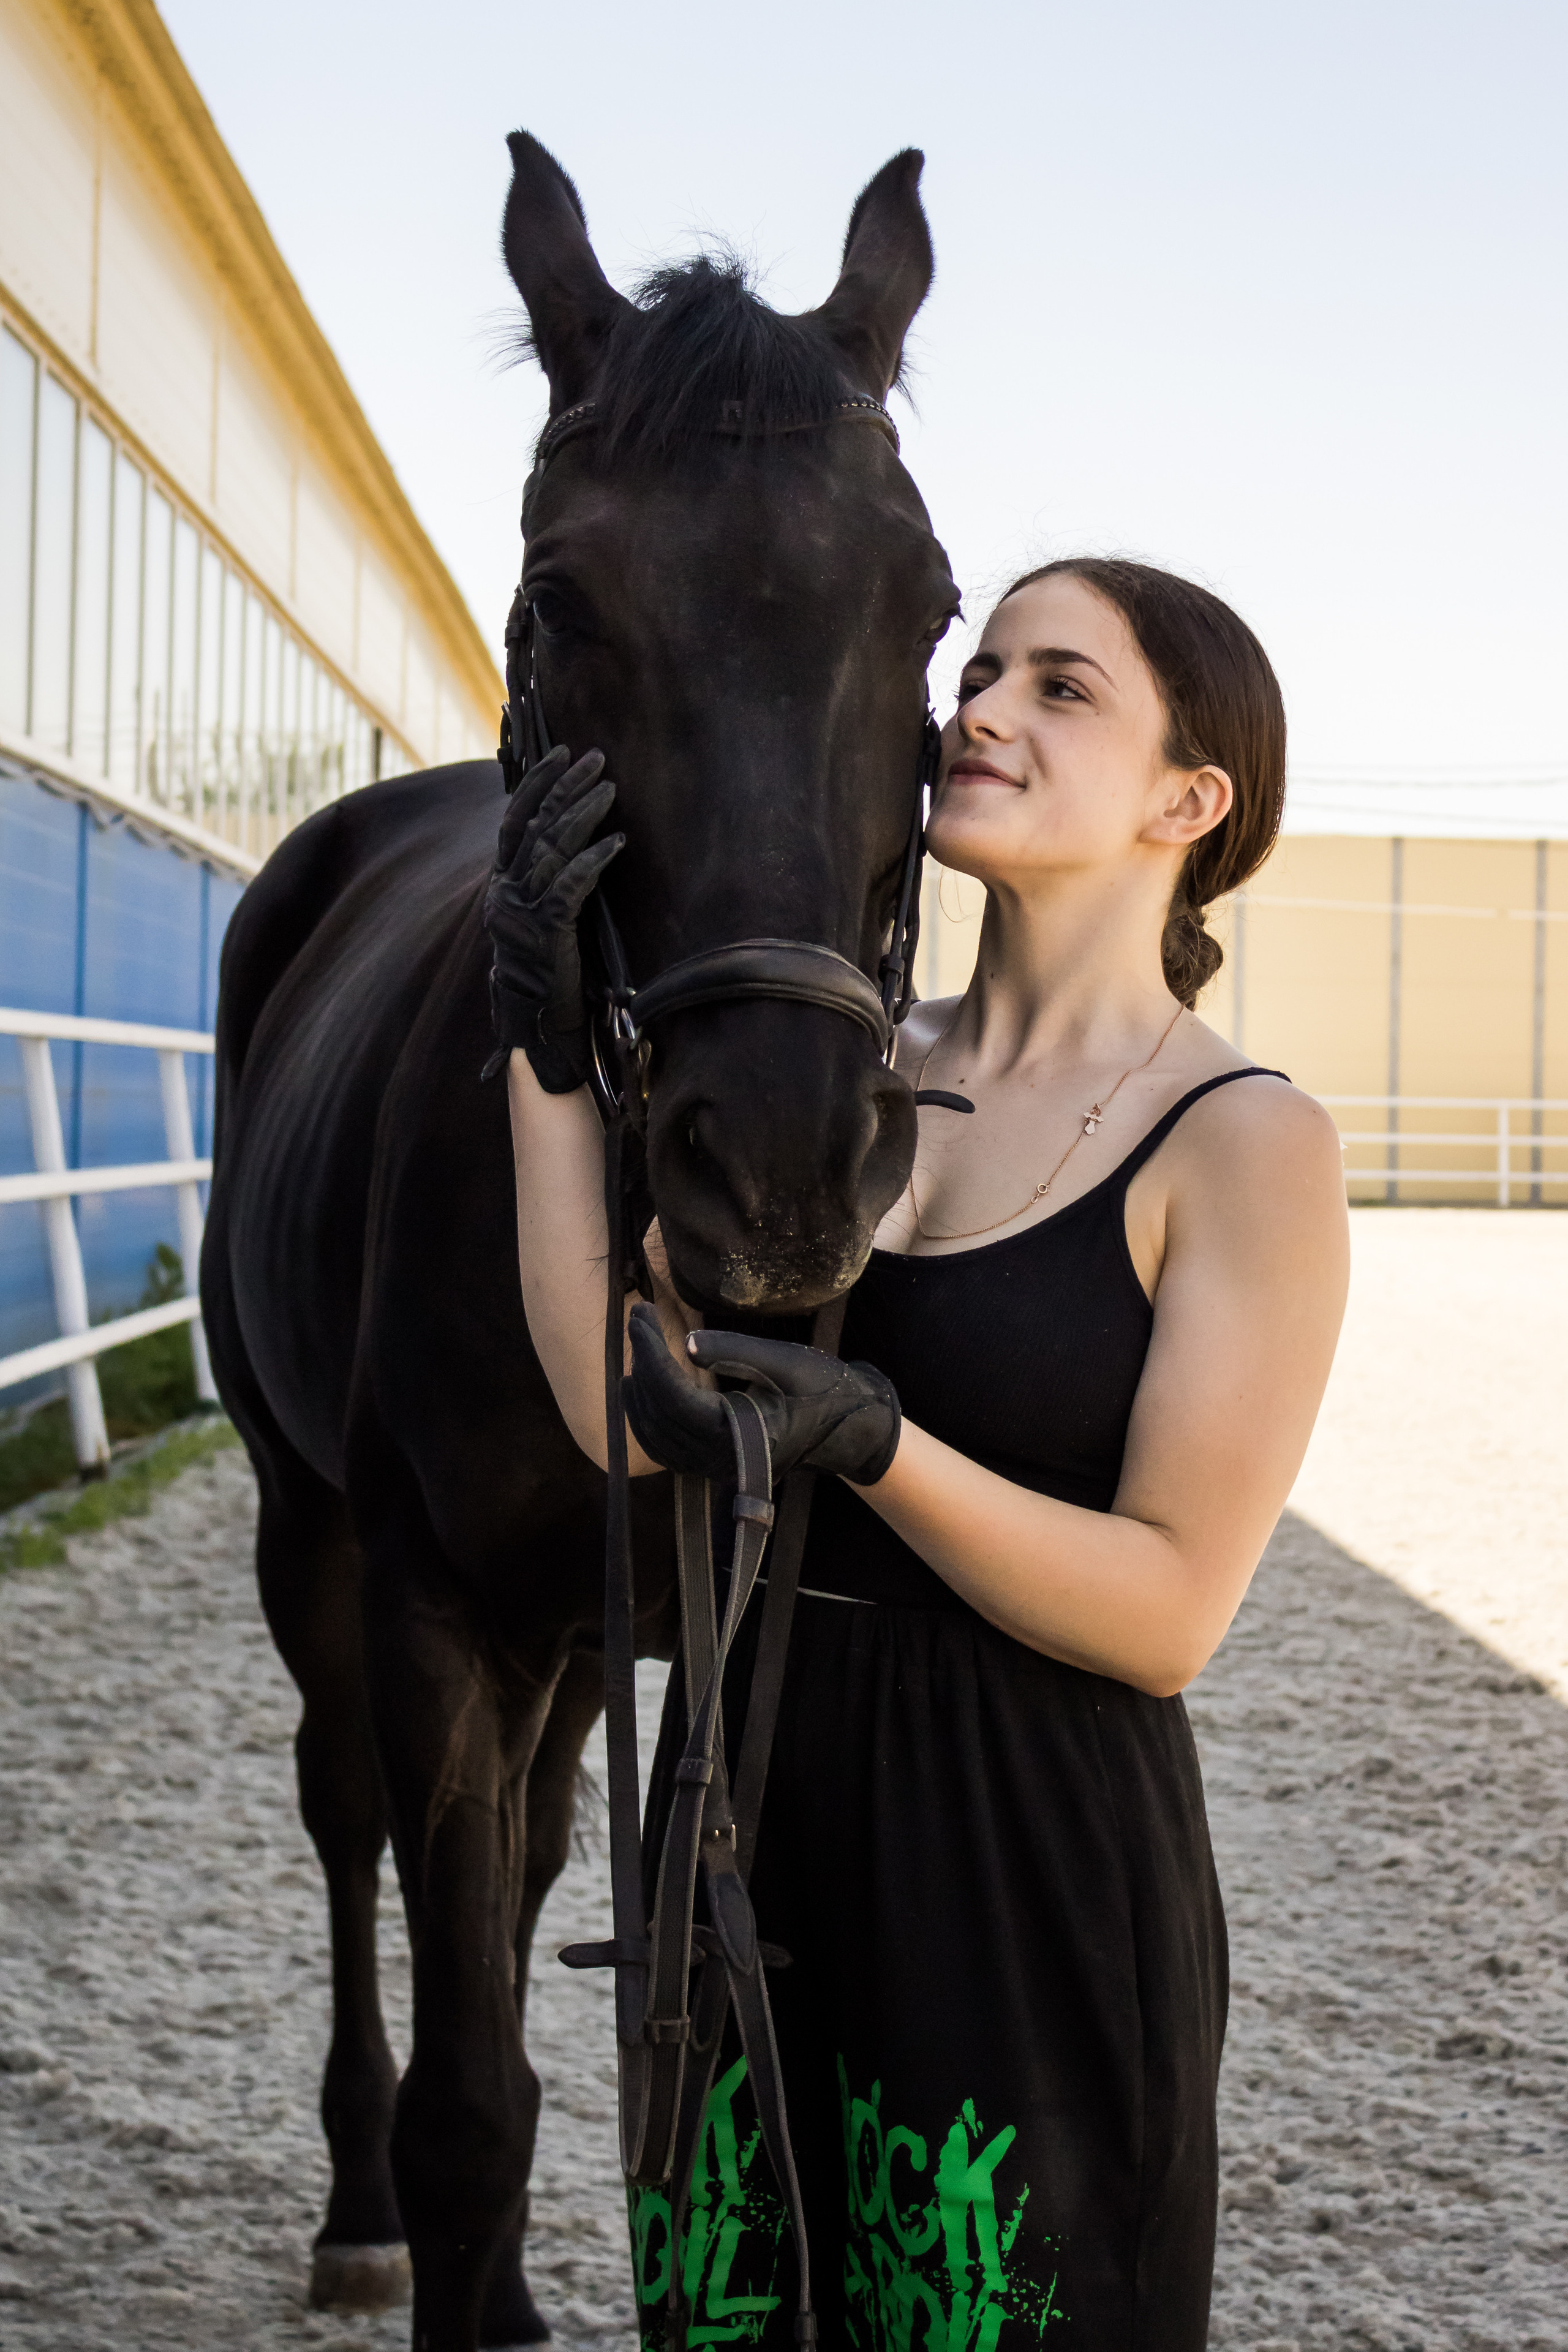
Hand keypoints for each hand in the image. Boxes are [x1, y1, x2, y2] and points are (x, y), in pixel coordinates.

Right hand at [482, 745, 623, 1090]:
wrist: (540, 1031)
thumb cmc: (551, 974)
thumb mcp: (544, 919)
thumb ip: (549, 880)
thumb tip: (573, 836)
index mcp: (502, 886)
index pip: (513, 819)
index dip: (537, 783)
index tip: (562, 752)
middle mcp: (505, 895)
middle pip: (534, 825)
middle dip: (565, 786)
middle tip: (597, 757)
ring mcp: (522, 915)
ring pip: (550, 850)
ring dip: (583, 813)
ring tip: (610, 787)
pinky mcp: (546, 937)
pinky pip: (569, 889)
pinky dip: (593, 861)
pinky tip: (618, 841)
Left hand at [623, 1305, 899, 1486]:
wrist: (850, 1429)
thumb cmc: (823, 1391)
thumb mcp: (783, 1361)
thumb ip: (733, 1351)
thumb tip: (685, 1343)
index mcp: (737, 1435)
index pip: (674, 1397)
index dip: (651, 1354)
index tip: (641, 1316)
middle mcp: (719, 1459)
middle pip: (659, 1414)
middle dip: (642, 1361)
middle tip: (637, 1316)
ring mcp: (713, 1467)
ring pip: (654, 1436)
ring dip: (638, 1391)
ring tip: (637, 1344)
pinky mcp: (712, 1464)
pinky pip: (664, 1447)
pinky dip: (646, 1417)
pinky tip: (640, 1387)